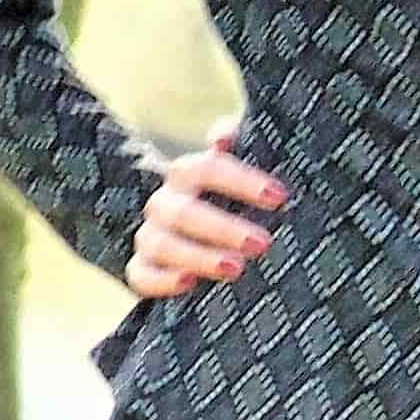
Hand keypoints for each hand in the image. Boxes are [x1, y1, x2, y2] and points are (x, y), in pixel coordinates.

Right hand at [125, 112, 289, 296]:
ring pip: (162, 244)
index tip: (279, 197)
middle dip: (225, 228)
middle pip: (185, 212)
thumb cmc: (219, 199)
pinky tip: (188, 283)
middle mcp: (163, 204)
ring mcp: (150, 236)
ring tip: (236, 269)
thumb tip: (224, 135)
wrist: (186, 236)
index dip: (242, 181)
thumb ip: (234, 149)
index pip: (208, 168)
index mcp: (185, 175)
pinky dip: (161, 280)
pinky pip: (140, 275)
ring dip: (199, 256)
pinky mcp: (141, 269)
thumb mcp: (230, 173)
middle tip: (263, 243)